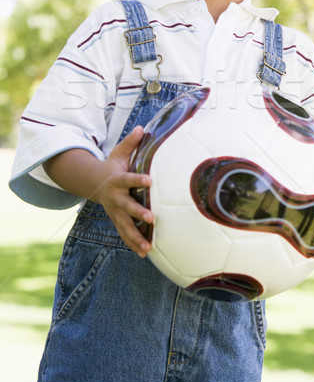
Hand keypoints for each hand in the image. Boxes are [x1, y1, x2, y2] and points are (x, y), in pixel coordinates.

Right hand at [93, 126, 153, 257]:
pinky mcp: (117, 220)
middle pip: (127, 207)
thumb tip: (142, 128)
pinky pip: (124, 234)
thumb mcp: (119, 152)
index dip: (138, 180)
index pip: (128, 179)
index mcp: (117, 180)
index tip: (149, 181)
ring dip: (136, 237)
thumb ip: (131, 142)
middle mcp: (115, 198)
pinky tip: (145, 253)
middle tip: (151, 218)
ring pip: (125, 226)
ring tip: (148, 247)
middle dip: (138, 213)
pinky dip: (133, 244)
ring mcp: (115, 211)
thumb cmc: (113, 166)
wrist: (94, 182)